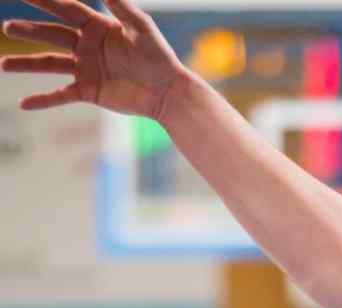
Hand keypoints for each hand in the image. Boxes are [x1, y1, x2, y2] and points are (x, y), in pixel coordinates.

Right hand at [0, 0, 185, 117]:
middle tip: (6, 27)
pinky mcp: (88, 92)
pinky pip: (61, 95)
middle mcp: (86, 46)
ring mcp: (85, 69)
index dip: (44, 1)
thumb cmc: (158, 56)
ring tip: (3, 64)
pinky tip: (23, 104)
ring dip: (26, 64)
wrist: (167, 92)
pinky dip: (43, 100)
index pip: (65, 9)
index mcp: (96, 26)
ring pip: (49, 64)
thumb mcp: (141, 27)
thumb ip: (122, 5)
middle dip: (28, 31)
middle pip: (51, 35)